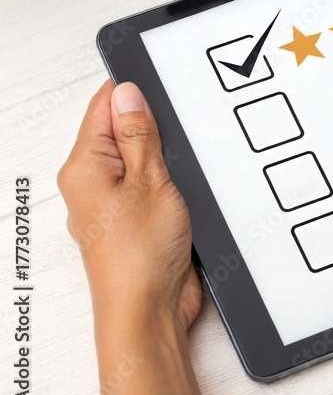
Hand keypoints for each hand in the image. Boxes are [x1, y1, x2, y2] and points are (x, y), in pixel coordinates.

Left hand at [58, 80, 203, 394]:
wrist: (151, 310)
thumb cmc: (139, 257)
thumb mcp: (150, 180)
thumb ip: (139, 134)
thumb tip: (129, 93)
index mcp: (84, 165)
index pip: (104, 106)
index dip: (134, 91)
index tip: (162, 84)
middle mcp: (94, 182)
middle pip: (124, 130)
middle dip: (156, 127)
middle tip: (177, 137)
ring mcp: (116, 202)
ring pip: (144, 158)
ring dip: (167, 159)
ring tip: (180, 172)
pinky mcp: (139, 219)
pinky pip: (156, 185)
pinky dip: (174, 182)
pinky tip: (186, 189)